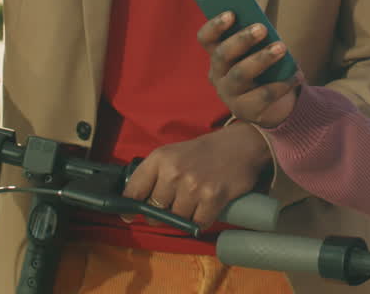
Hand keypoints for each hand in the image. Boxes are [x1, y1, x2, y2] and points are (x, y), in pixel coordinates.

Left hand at [123, 122, 270, 229]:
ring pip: (176, 219)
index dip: (129, 207)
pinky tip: (206, 208)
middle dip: (161, 213)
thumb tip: (133, 204)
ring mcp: (193, 185)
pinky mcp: (213, 197)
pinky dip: (201, 220)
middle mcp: (174, 171)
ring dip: (184, 216)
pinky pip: (197, 223)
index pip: (133, 191)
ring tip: (193, 203)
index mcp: (160, 158)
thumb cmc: (203, 152)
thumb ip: (152, 175)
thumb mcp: (172, 154)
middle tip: (173, 206)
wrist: (240, 145)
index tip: (129, 215)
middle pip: (154, 210)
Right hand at [200, 13, 301, 128]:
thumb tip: (263, 26)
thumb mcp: (259, 52)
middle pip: (223, 54)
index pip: (206, 38)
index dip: (215, 26)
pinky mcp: (245, 110)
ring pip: (240, 74)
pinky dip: (282, 84)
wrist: (274, 106)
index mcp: (218, 55)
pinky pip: (263, 95)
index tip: (231, 13)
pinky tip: (296, 75)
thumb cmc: (265, 70)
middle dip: (242, 39)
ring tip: (281, 47)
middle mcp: (218, 75)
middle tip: (262, 28)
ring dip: (262, 59)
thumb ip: (257, 39)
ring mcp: (229, 94)